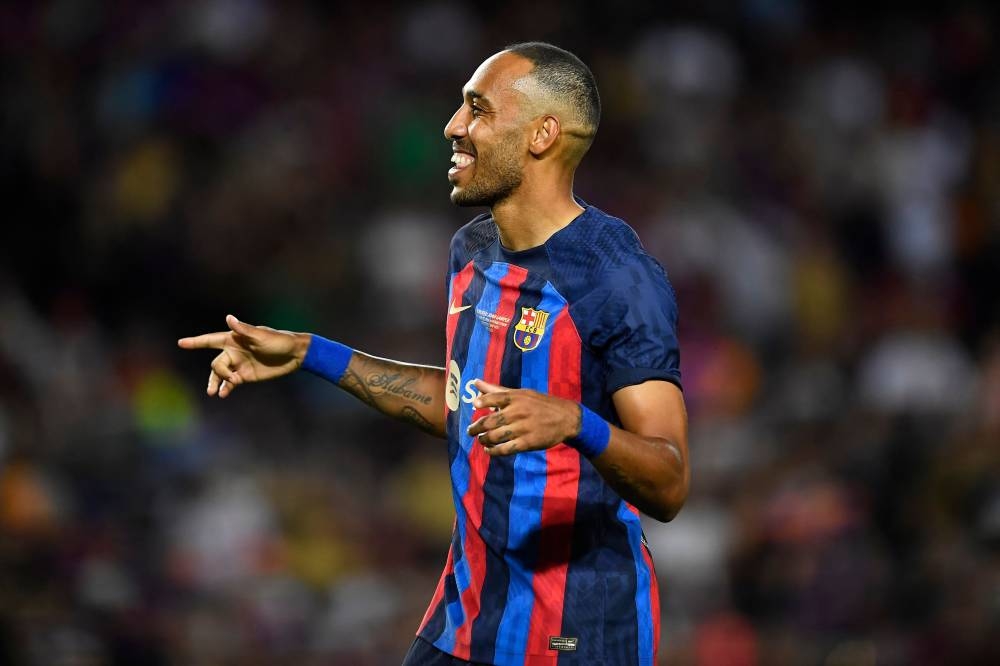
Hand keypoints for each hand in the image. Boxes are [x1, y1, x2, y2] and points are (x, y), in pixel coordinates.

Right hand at [177, 314, 309, 397]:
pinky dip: (224, 389)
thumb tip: (228, 318)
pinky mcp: (245, 376)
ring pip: (220, 375)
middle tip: (232, 379)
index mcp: (234, 339)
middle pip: (216, 364)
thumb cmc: (279, 341)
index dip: (196, 342)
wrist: (294, 355)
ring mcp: (239, 365)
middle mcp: (234, 352)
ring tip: (213, 393)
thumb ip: (244, 330)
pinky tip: (222, 394)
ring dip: (215, 383)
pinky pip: (230, 384)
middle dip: (220, 373)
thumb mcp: (262, 335)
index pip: (210, 340)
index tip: (181, 343)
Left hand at [465, 379, 579, 455]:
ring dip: (484, 440)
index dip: (483, 401)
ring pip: (495, 436)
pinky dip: (494, 451)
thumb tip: (475, 382)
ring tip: (481, 440)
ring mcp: (523, 428)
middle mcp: (518, 412)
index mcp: (516, 398)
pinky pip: (506, 449)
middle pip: (490, 421)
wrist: (566, 418)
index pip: (495, 397)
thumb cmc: (540, 404)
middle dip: (476, 428)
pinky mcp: (528, 443)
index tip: (475, 405)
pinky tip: (489, 450)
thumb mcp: (521, 393)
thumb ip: (496, 390)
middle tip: (470, 431)